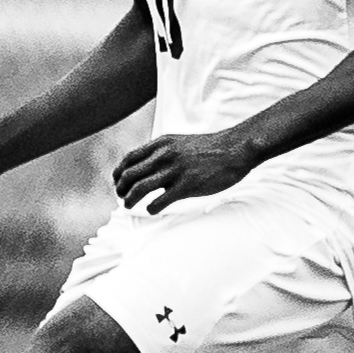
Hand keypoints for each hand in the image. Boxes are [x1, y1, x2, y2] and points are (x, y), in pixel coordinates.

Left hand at [112, 128, 255, 213]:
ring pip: (140, 189)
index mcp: (161, 144)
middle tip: (123, 198)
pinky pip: (160, 201)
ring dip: (130, 200)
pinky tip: (153, 210)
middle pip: (130, 175)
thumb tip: (146, 167)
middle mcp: (164, 156)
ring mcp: (175, 171)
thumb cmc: (209, 148)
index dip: (119, 173)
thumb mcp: (180, 143)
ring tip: (130, 207)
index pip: (129, 158)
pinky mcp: (187, 186)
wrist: (235, 149)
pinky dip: (151, 208)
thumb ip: (162, 152)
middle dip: (121, 189)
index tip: (118, 183)